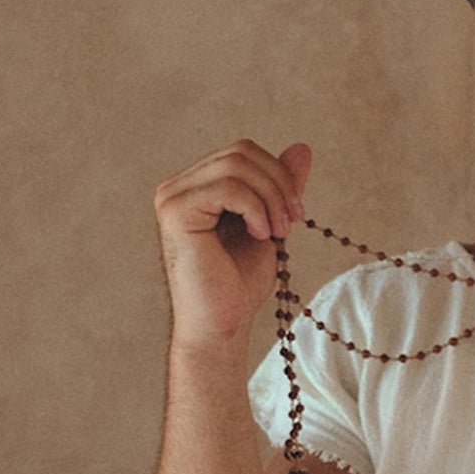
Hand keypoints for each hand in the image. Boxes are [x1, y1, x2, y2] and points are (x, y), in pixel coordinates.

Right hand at [154, 139, 311, 350]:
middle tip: (292, 222)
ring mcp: (172, 196)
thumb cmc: (239, 284)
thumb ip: (279, 187)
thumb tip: (302, 148)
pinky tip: (260, 235)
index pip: (242, 153)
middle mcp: (177, 186)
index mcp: (196, 187)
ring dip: (271, 198)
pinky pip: (228, 186)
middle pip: (241, 152)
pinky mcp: (175, 210)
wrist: (221, 325)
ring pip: (237, 165)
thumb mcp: (270, 224)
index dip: (278, 175)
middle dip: (278, 184)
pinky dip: (255, 208)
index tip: (297, 214)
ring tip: (277, 233)